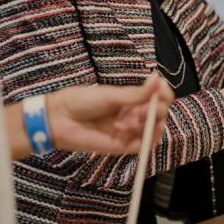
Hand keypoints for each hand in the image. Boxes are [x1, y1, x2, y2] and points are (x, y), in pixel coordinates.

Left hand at [46, 73, 173, 154]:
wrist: (60, 120)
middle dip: (159, 108)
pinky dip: (145, 139)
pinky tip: (134, 130)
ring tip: (140, 117)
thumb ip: (136, 93)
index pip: (157, 96)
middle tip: (147, 108)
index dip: (164, 93)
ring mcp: (129, 130)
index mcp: (131, 99)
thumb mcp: (111, 95)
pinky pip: (143, 145)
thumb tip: (158, 78)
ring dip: (154, 122)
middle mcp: (133, 114)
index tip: (161, 90)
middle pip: (159, 113)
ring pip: (155, 129)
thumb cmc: (82, 101)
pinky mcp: (123, 146)